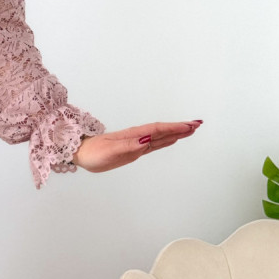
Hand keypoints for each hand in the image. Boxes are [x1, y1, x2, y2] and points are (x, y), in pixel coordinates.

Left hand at [73, 120, 202, 174]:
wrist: (80, 153)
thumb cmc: (93, 153)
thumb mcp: (110, 151)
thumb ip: (129, 146)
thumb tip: (147, 140)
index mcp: (133, 136)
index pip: (158, 130)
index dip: (175, 128)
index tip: (191, 126)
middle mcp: (137, 137)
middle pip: (163, 131)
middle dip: (180, 128)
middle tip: (198, 125)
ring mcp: (136, 143)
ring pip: (160, 136)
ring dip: (176, 133)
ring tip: (191, 130)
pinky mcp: (133, 149)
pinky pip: (153, 144)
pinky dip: (165, 140)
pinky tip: (171, 139)